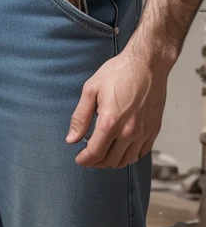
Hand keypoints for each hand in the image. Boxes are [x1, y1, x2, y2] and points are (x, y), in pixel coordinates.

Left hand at [66, 46, 168, 167]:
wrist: (147, 64)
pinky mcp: (154, 130)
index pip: (95, 153)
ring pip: (127, 160)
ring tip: (104, 154)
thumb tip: (71, 139)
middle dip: (96, 162)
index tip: (79, 159)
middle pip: (111, 160)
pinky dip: (130, 156)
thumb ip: (80, 116)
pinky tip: (122, 148)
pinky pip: (141, 153)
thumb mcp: (91, 89)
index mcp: (111, 122)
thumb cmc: (118, 72)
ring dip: (113, 161)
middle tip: (89, 156)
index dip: (85, 160)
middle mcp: (129, 132)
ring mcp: (144, 133)